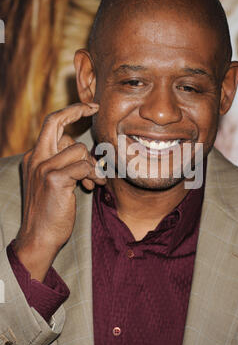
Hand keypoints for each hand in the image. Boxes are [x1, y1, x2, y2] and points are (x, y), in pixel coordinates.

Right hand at [14, 103, 104, 281]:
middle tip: (95, 109)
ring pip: (79, 149)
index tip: (88, 107)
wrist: (39, 237)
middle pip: (55, 121)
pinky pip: (84, 166)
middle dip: (77, 110)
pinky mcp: (54, 178)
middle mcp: (35, 157)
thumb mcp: (54, 183)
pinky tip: (94, 186)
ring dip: (93, 165)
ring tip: (95, 180)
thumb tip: (86, 154)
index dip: (70, 112)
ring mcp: (43, 167)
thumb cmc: (50, 212)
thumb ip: (65, 165)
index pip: (51, 124)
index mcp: (34, 157)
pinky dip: (94, 175)